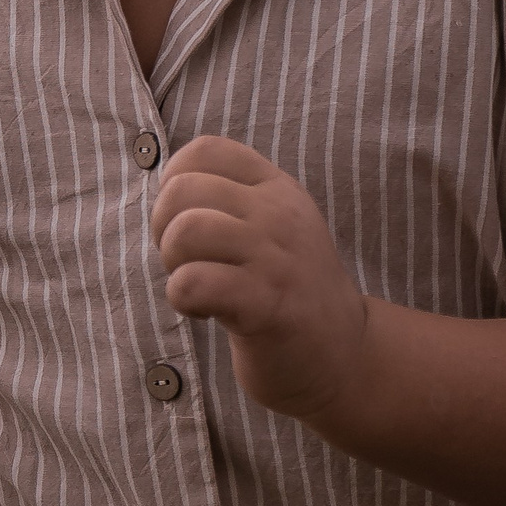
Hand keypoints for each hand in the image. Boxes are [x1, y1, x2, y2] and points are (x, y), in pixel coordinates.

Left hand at [149, 136, 370, 425]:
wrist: (343, 355)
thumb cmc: (288, 290)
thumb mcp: (273, 226)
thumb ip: (232, 198)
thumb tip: (167, 186)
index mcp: (277, 188)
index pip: (205, 150)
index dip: (174, 182)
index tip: (188, 220)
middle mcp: (278, 214)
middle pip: (182, 190)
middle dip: (163, 228)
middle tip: (186, 261)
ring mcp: (275, 259)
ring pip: (184, 231)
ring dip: (173, 263)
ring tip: (196, 283)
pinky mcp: (265, 305)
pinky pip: (193, 282)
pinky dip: (182, 298)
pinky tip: (204, 310)